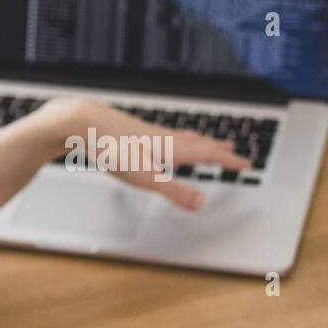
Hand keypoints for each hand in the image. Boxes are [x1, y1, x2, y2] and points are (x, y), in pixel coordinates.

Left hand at [53, 97, 253, 210]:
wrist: (80, 122)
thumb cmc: (111, 148)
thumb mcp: (144, 177)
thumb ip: (174, 191)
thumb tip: (202, 204)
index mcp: (170, 148)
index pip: (207, 154)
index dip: (228, 160)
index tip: (247, 162)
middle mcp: (162, 137)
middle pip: (195, 142)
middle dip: (216, 148)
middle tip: (233, 149)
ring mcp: (145, 133)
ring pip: (178, 136)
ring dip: (196, 141)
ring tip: (204, 142)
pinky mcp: (130, 131)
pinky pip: (160, 135)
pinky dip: (173, 139)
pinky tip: (160, 142)